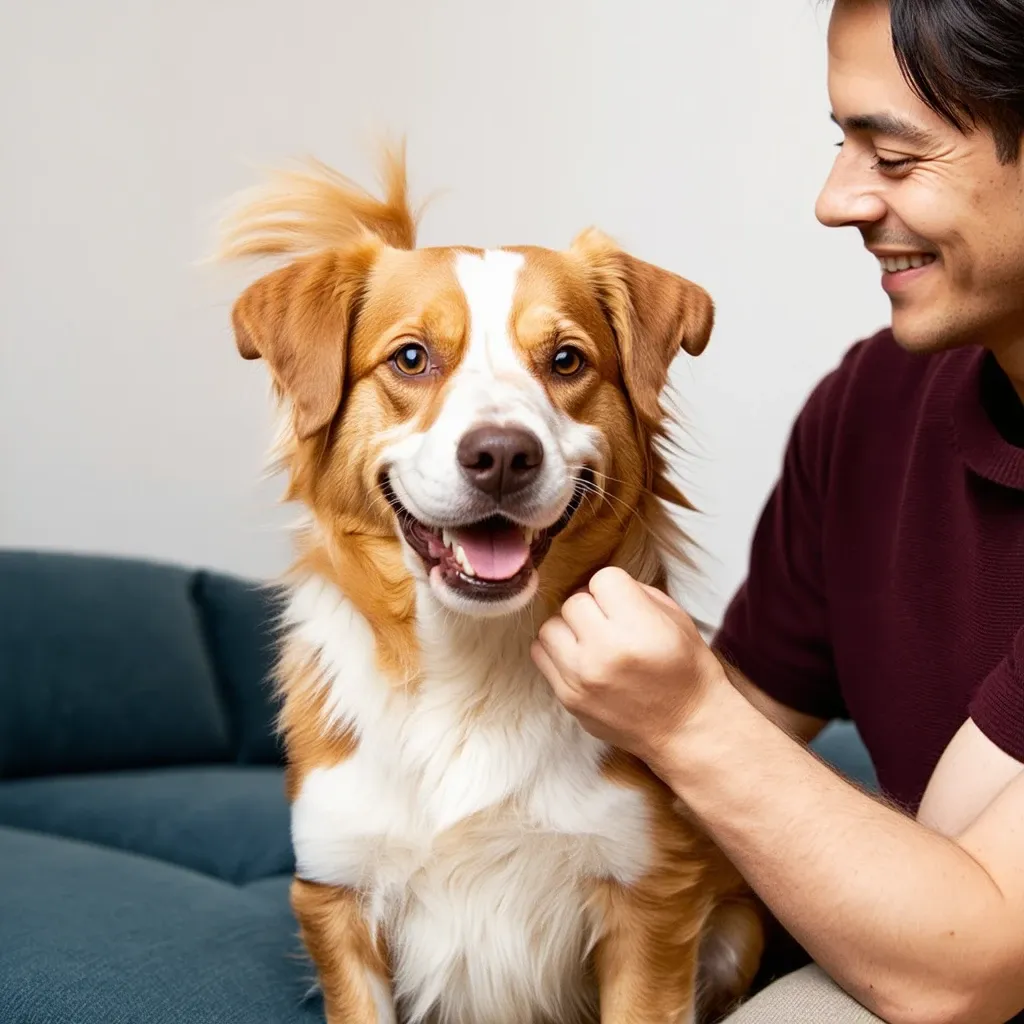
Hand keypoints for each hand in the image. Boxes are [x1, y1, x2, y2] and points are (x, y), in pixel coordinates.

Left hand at [531, 566, 728, 770]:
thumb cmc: (687, 672)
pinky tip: (579, 658)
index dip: (615, 589)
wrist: (686, 730)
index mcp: (639, 629)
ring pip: (550, 626)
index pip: (603, 579)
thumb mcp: (678, 621)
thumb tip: (601, 587)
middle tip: (610, 624)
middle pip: (574, 601)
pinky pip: (541, 655)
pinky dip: (557, 651)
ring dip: (570, 628)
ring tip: (590, 640)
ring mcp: (581, 678)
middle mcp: (605, 652)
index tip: (625, 604)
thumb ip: (637, 594)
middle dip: (592, 607)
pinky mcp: (567, 698)